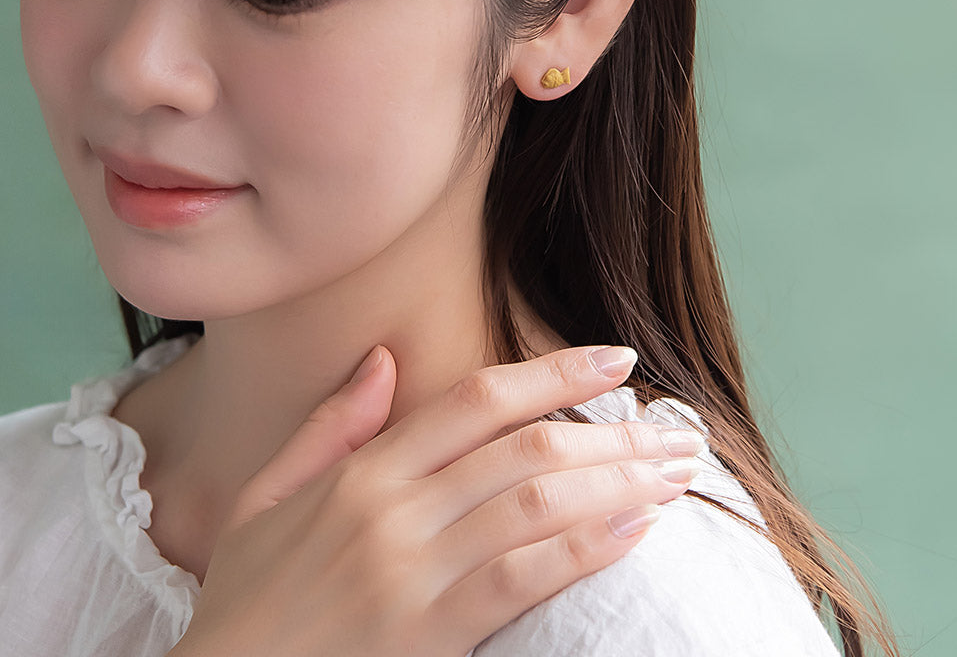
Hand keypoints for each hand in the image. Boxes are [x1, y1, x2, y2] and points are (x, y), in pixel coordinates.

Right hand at [169, 345, 703, 656]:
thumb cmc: (248, 598)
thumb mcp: (265, 497)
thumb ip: (331, 425)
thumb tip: (382, 360)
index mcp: (363, 471)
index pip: (478, 399)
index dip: (555, 373)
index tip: (615, 360)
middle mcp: (395, 510)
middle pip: (526, 448)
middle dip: (612, 434)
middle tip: (675, 431)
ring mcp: (414, 573)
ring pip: (536, 505)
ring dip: (616, 483)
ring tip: (673, 474)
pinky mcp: (430, 635)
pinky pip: (522, 580)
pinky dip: (583, 549)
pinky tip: (632, 531)